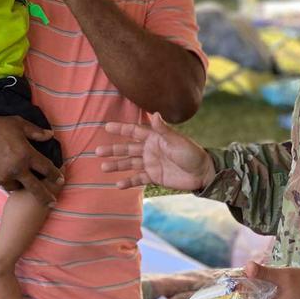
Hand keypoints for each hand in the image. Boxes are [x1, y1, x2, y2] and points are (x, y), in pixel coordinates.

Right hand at [0, 114, 63, 204]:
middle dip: (46, 196)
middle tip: (53, 202)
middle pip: (35, 188)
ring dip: (19, 184)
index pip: (46, 168)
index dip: (55, 174)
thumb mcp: (17, 124)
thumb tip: (50, 135)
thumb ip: (35, 132)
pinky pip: (0, 183)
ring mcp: (2, 178)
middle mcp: (16, 169)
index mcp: (26, 155)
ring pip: (15, 186)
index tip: (60, 180)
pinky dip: (2, 178)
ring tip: (18, 179)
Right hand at [96, 116, 215, 190]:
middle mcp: (150, 149)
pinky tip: (118, 184)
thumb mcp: (177, 140)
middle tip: (97, 151)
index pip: (134, 131)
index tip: (106, 127)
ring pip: (130, 163)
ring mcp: (151, 163)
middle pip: (128, 148)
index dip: (121, 129)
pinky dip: (129, 181)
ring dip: (117, 165)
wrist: (202, 173)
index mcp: (155, 137)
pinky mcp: (154, 176)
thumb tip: (154, 114)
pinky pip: (138, 178)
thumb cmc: (191, 152)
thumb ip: (163, 129)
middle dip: (113, 149)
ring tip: (103, 167)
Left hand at [244, 261, 299, 298]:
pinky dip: (263, 291)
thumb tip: (247, 267)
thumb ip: (264, 273)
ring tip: (252, 277)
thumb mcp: (283, 276)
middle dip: (248, 290)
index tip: (237, 281)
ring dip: (256, 289)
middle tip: (245, 276)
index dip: (241, 292)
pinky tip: (264, 282)